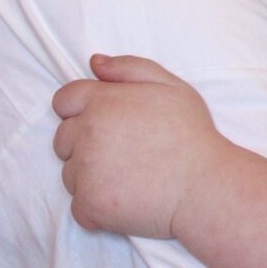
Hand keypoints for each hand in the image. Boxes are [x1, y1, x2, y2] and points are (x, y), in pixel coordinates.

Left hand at [52, 54, 226, 237]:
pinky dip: (96, 205)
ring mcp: (85, 171)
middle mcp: (87, 134)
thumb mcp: (171, 85)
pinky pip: (78, 205)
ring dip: (90, 174)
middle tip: (123, 149)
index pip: (64, 99)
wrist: (204, 185)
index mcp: (103, 102)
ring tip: (129, 174)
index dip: (81, 108)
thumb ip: (129, 67)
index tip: (105, 121)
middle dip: (84, 142)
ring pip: (70, 173)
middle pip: (62, 138)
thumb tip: (94, 63)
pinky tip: (125, 196)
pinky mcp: (88, 204)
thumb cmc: (191, 133)